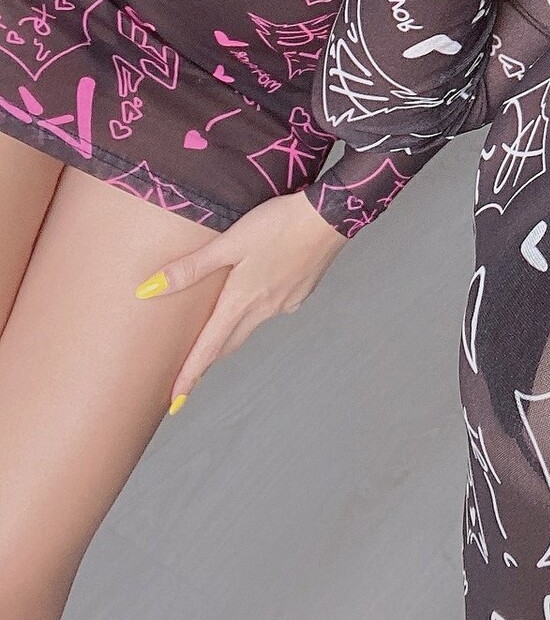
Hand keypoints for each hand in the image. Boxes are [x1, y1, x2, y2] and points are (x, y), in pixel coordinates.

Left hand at [138, 192, 346, 405]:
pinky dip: (260, 308)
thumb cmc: (279, 225)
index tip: (174, 403)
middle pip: (229, 343)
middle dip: (209, 359)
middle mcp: (263, 310)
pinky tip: (261, 290)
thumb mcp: (229, 242)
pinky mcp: (301, 292)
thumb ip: (191, 268)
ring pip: (251, 325)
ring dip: (233, 332)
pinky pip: (273, 308)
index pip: (208, 349)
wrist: (330, 217)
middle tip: (191, 373)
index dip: (189, 376)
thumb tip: (149, 290)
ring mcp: (285, 303)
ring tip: (221, 327)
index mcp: (241, 302)